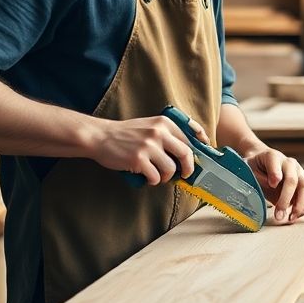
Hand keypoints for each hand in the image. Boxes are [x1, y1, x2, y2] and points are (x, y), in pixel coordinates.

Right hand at [90, 114, 206, 184]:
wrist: (99, 137)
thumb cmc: (126, 134)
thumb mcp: (149, 126)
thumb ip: (167, 135)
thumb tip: (189, 153)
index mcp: (164, 123)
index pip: (191, 136)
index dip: (200, 150)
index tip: (204, 158)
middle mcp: (158, 132)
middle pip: (186, 154)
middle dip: (188, 168)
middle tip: (185, 175)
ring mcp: (148, 146)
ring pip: (171, 169)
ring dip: (166, 177)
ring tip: (157, 175)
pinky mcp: (138, 160)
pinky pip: (155, 177)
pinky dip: (153, 180)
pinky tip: (146, 177)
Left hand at [241, 145, 303, 223]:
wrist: (261, 162)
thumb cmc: (252, 167)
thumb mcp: (246, 169)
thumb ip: (254, 177)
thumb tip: (268, 187)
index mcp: (273, 157)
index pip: (276, 162)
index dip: (275, 173)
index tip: (272, 183)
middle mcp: (290, 164)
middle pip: (293, 180)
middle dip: (286, 199)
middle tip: (279, 215)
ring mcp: (300, 174)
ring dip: (300, 205)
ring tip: (291, 219)